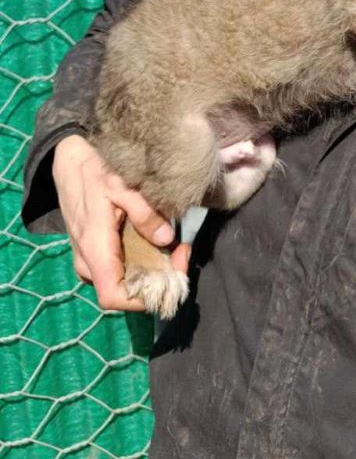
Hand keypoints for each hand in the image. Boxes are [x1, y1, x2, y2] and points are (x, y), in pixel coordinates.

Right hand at [52, 134, 190, 310]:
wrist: (70, 161)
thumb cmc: (95, 171)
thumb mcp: (122, 185)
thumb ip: (144, 213)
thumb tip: (166, 238)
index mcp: (94, 249)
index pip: (113, 297)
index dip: (144, 297)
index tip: (173, 271)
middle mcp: (88, 262)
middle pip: (124, 292)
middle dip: (157, 280)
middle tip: (182, 251)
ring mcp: (89, 259)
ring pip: (122, 281)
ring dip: (151, 270)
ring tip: (174, 246)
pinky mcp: (94, 252)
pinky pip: (118, 268)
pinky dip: (141, 261)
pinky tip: (158, 241)